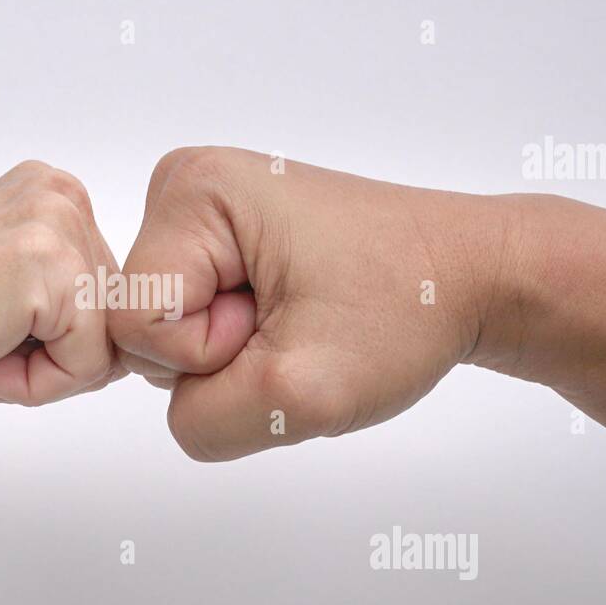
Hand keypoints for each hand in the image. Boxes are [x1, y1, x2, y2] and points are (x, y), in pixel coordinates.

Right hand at [0, 160, 124, 409]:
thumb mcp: (1, 292)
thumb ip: (63, 302)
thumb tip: (123, 355)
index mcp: (49, 193)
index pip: (103, 302)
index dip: (48, 345)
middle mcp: (62, 195)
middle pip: (112, 325)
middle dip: (49, 362)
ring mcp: (59, 226)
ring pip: (102, 352)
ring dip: (39, 376)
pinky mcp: (53, 269)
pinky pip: (86, 368)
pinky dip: (33, 387)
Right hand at [108, 146, 509, 460]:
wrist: (468, 274)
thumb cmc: (404, 309)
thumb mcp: (300, 392)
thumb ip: (203, 421)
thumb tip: (176, 407)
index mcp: (195, 191)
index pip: (137, 324)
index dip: (208, 353)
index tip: (283, 324)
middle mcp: (186, 183)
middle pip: (142, 323)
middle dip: (219, 352)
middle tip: (298, 325)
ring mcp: (201, 208)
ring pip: (165, 330)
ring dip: (233, 351)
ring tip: (302, 318)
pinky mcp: (219, 234)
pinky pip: (189, 318)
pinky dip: (240, 339)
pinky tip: (294, 315)